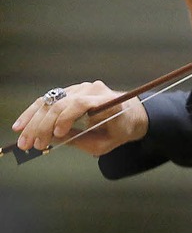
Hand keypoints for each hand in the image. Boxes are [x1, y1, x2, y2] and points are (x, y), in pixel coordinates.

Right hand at [12, 81, 148, 155]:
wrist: (130, 114)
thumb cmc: (119, 130)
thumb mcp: (104, 143)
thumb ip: (79, 140)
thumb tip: (52, 138)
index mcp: (107, 101)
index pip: (82, 103)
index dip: (66, 117)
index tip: (57, 135)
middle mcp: (93, 90)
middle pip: (62, 103)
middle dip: (43, 125)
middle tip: (32, 145)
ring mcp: (82, 88)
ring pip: (51, 101)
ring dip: (34, 121)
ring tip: (23, 140)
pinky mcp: (72, 91)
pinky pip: (50, 100)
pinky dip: (34, 113)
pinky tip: (21, 125)